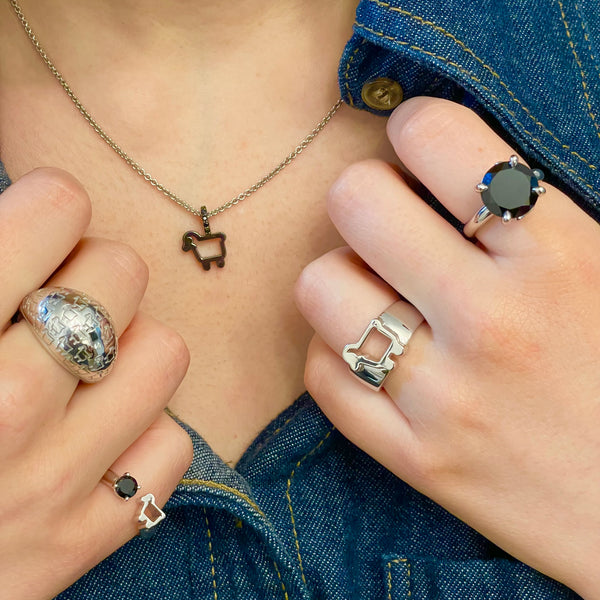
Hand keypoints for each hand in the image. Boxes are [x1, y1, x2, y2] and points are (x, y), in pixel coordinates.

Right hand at [0, 169, 192, 599]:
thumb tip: (34, 208)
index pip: (57, 210)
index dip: (51, 205)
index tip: (41, 222)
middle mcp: (3, 411)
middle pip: (123, 271)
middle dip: (93, 271)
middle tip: (56, 297)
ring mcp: (50, 484)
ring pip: (164, 354)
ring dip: (129, 348)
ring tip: (82, 365)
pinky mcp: (82, 541)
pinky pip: (170, 448)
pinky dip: (142, 434)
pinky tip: (94, 437)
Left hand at [295, 97, 599, 597]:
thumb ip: (534, 213)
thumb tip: (444, 164)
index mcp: (559, 255)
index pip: (435, 138)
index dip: (414, 128)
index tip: (418, 151)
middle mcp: (493, 320)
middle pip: (355, 202)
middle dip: (365, 197)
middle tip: (390, 222)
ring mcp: (446, 398)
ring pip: (320, 288)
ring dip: (340, 277)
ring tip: (376, 292)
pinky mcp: (416, 459)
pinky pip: (323, 376)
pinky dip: (333, 353)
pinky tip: (367, 353)